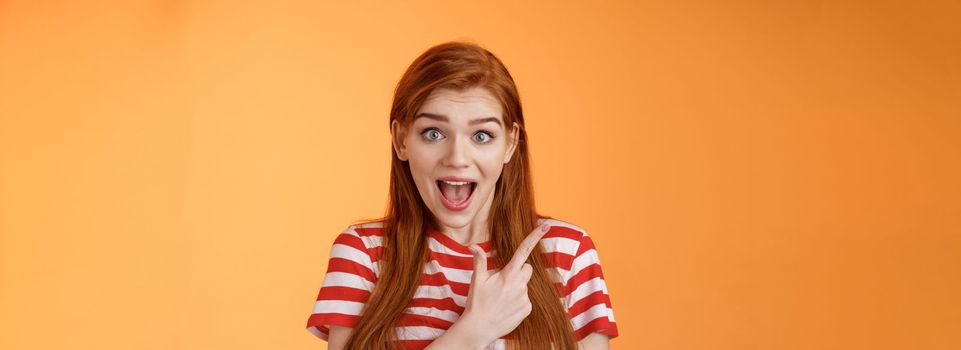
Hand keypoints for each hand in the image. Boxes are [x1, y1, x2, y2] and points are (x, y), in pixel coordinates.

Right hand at [457, 223, 549, 345]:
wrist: (480, 328)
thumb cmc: (477, 302)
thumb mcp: (477, 280)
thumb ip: (479, 260)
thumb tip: (473, 246)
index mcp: (508, 274)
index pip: (523, 251)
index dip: (535, 236)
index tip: (546, 226)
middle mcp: (520, 284)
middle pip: (527, 269)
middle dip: (519, 271)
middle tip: (504, 280)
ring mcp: (525, 298)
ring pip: (525, 285)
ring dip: (517, 287)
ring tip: (501, 297)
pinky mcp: (527, 309)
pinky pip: (526, 299)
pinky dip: (518, 300)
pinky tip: (506, 307)